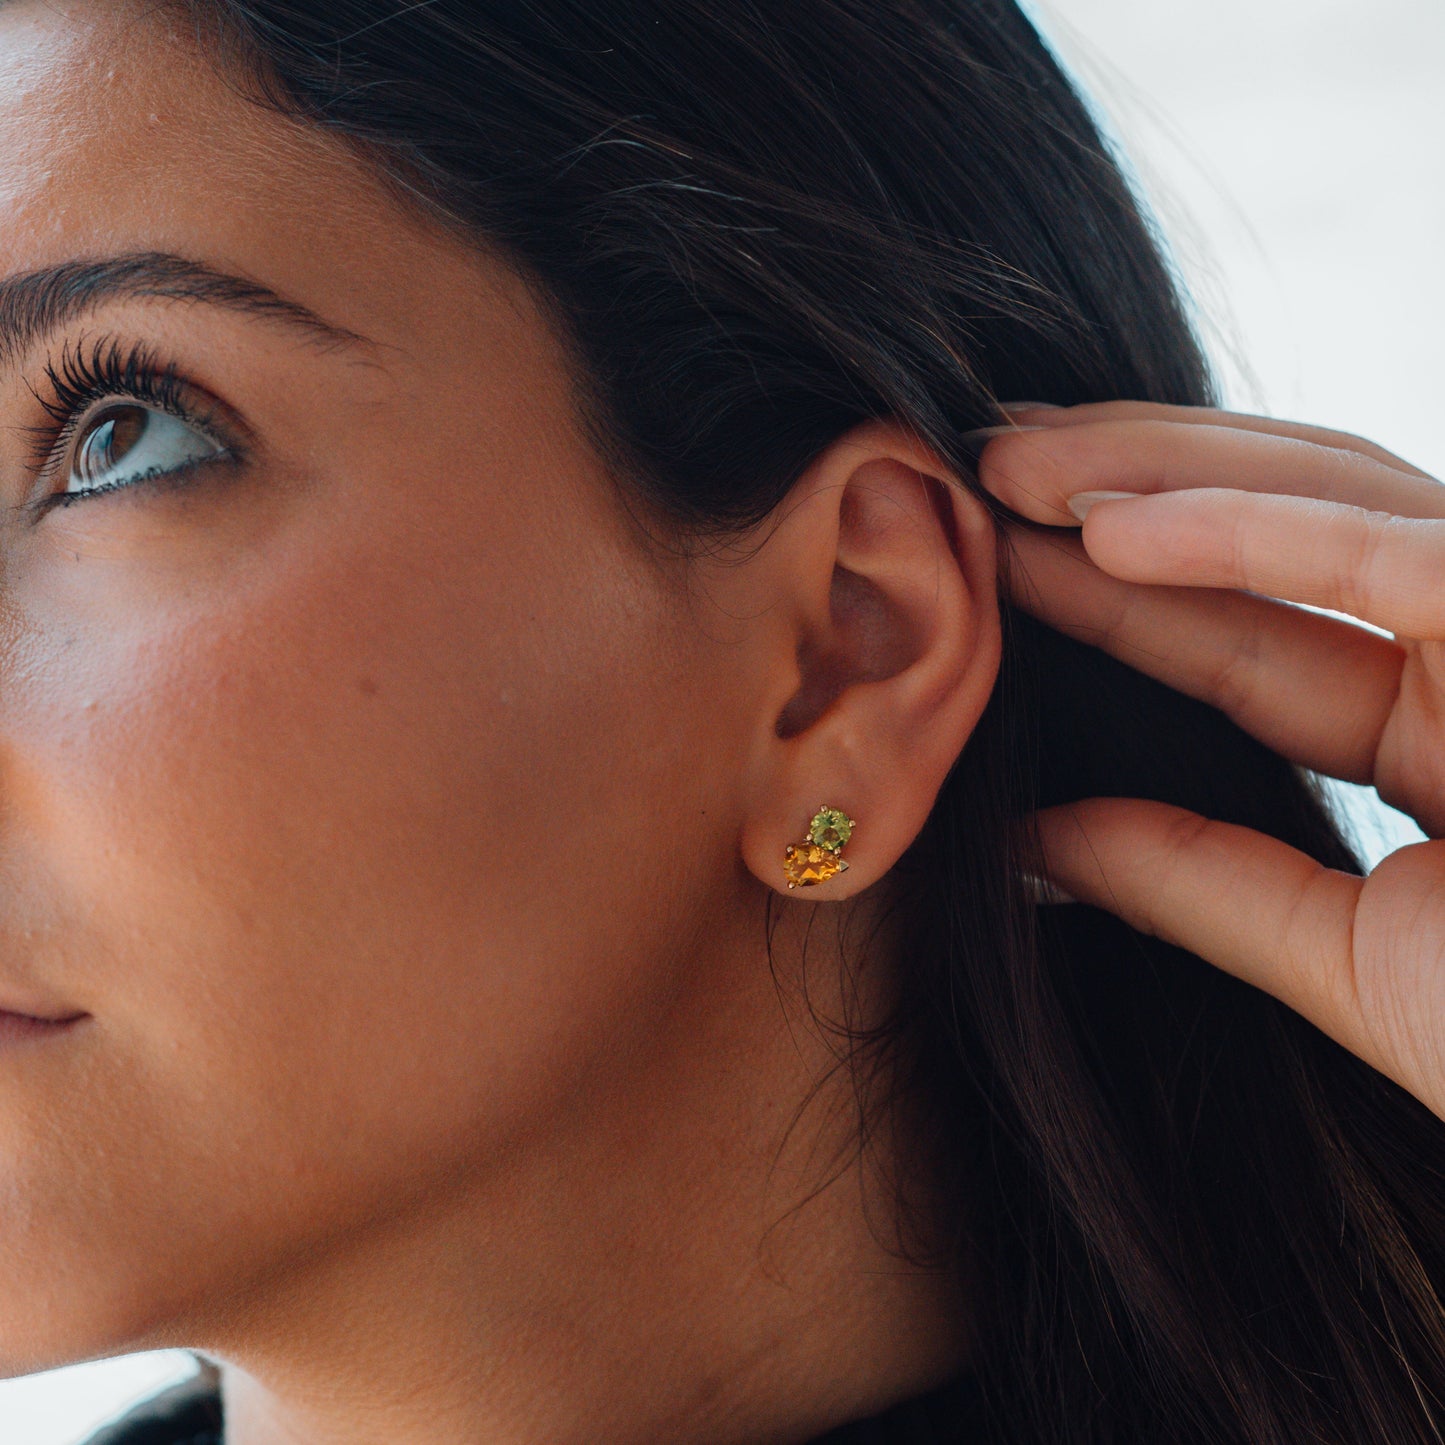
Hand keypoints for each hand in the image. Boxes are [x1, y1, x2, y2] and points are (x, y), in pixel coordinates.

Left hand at [974, 401, 1444, 1120]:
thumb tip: (1027, 842)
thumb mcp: (1343, 959)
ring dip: (1168, 470)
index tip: (996, 555)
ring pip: (1339, 497)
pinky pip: (1409, 553)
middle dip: (1130, 487)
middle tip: (982, 465)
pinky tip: (1112, 529)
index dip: (1115, 595)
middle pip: (1285, 530)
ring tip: (1010, 465)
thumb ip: (1193, 884)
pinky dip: (1261, 531)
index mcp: (1436, 738)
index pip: (1246, 640)